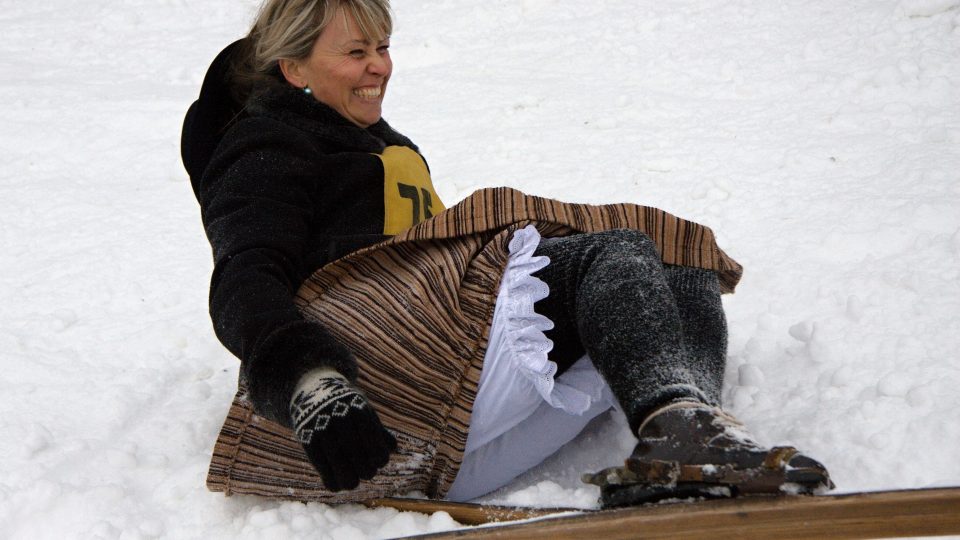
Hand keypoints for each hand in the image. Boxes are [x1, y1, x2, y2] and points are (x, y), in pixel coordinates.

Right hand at [290, 368, 396, 490]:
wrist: (313, 390)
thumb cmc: (346, 405)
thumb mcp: (364, 410)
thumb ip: (378, 429)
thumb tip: (393, 448)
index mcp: (358, 410)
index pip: (374, 442)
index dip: (379, 458)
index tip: (378, 462)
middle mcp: (340, 418)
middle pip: (358, 456)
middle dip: (366, 470)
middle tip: (367, 473)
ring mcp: (322, 428)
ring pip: (339, 465)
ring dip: (349, 480)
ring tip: (352, 482)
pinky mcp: (307, 438)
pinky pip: (320, 466)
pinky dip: (330, 481)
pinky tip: (335, 485)